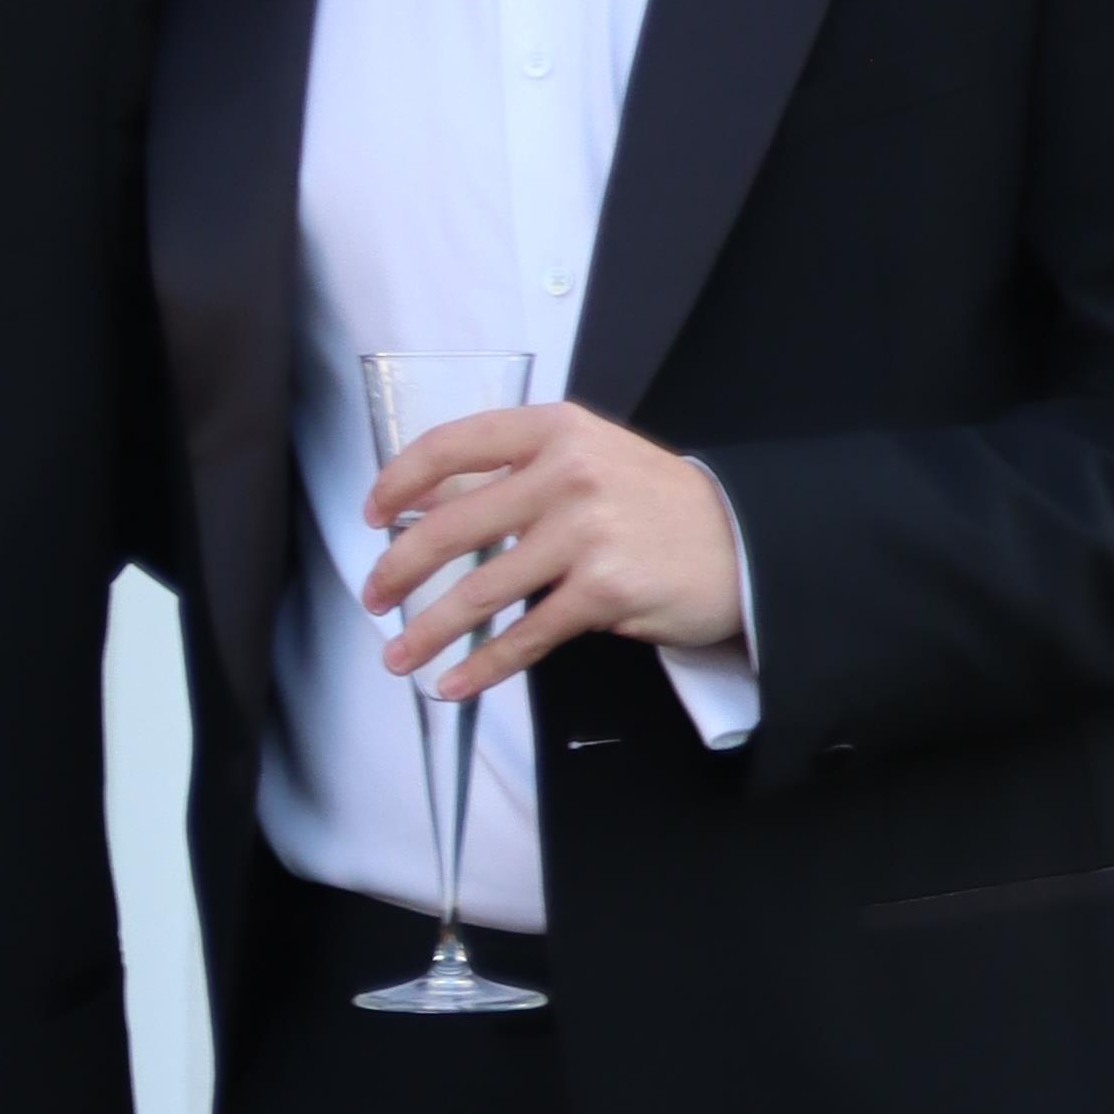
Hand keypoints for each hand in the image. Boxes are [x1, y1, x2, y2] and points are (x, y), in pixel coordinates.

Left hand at [364, 401, 746, 700]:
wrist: (742, 542)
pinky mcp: (603, 590)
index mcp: (553, 430)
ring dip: (427, 631)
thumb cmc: (655, 505)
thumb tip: (425, 504)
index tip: (372, 515)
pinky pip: (526, 636)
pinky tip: (454, 684)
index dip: (398, 482)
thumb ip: (512, 478)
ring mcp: (585, 532)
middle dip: (398, 571)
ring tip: (397, 656)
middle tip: (372, 597)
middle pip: (452, 527)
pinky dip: (483, 667)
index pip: (451, 445)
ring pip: (479, 591)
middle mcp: (565, 473)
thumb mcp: (586, 462)